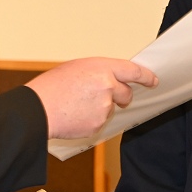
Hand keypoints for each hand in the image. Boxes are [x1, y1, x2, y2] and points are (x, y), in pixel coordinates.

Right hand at [25, 58, 157, 138]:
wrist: (38, 109)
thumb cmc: (52, 87)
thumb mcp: (76, 69)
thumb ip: (98, 73)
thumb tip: (111, 81)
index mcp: (101, 67)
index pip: (133, 71)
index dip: (145, 76)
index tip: (153, 80)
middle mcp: (107, 85)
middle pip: (126, 94)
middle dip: (121, 96)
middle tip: (105, 96)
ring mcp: (104, 107)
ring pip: (110, 109)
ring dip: (99, 108)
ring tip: (76, 105)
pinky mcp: (98, 124)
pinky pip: (99, 122)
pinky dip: (90, 120)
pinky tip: (74, 115)